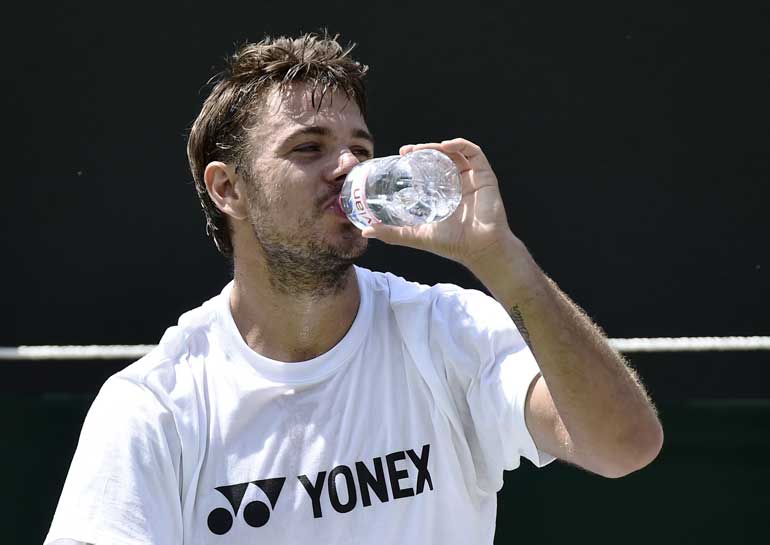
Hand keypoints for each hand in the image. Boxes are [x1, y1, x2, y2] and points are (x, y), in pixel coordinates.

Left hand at [361, 138, 518, 269]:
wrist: (479, 249)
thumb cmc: (452, 244)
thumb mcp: (416, 236)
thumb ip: (392, 233)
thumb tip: (365, 232)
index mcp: (444, 192)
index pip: (429, 168)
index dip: (415, 159)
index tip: (401, 156)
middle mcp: (458, 182)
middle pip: (440, 157)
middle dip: (423, 150)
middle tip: (407, 151)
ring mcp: (472, 178)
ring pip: (454, 152)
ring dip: (437, 146)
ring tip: (421, 149)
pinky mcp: (485, 176)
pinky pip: (474, 153)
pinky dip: (460, 145)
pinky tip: (445, 146)